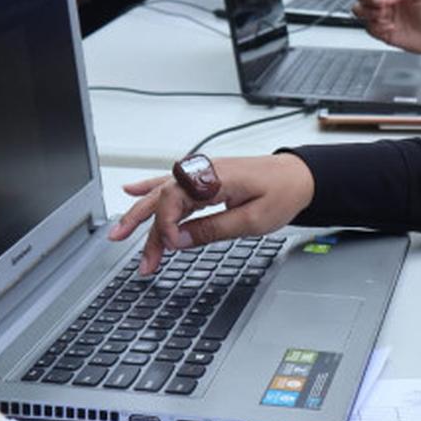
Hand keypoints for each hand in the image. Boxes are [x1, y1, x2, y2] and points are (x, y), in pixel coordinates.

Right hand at [108, 154, 314, 274]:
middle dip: (140, 224)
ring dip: (142, 214)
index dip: (165, 226)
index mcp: (214, 179)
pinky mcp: (206, 178)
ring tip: (119, 232)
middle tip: (120, 244)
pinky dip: (150, 189)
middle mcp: (204, 172)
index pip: (173, 200)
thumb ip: (212, 230)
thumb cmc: (283, 193)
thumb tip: (179, 241)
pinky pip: (172, 184)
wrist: (301, 176)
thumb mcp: (252, 220)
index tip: (169, 247)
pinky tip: (132, 191)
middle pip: (162, 198)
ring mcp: (204, 173)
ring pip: (163, 194)